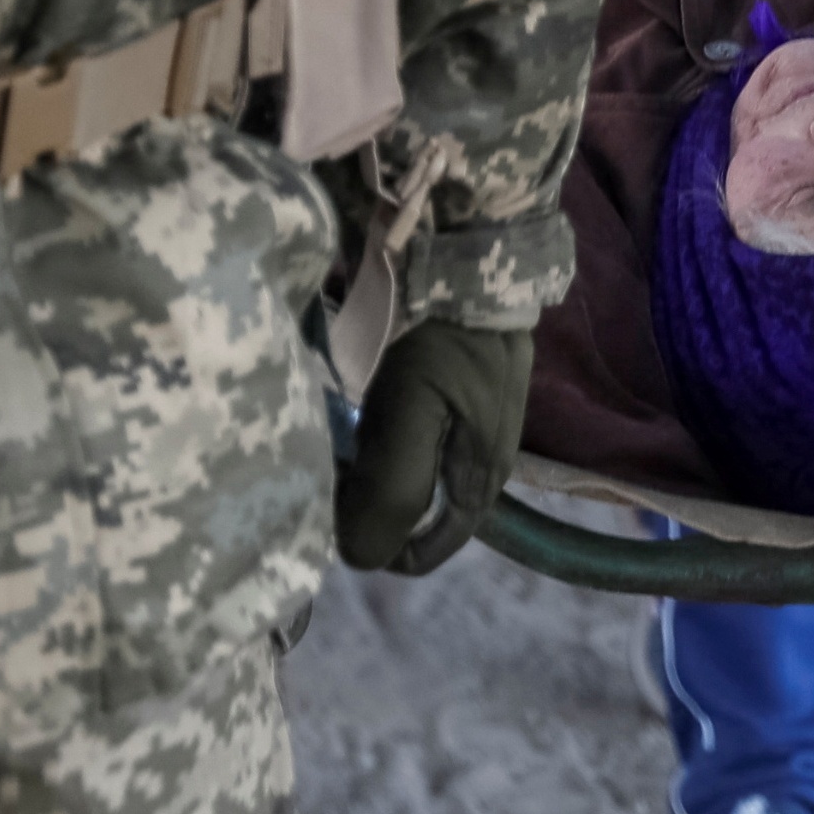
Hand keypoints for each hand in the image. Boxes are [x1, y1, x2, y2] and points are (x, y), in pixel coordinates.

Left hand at [333, 322, 535, 574]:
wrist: (474, 256)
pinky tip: (358, 408)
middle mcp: (486, 462)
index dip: (374, 546)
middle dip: (370, 505)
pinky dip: (384, 437)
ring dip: (374, 470)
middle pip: (419, 512)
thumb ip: (391, 489)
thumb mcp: (410, 413)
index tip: (332, 516)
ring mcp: (480, 423)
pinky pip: (422, 437)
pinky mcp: (468, 390)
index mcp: (480, 482)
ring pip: (419, 474)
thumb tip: (361, 557)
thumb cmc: (439, 338)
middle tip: (328, 471)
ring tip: (335, 439)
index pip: (423, 551)